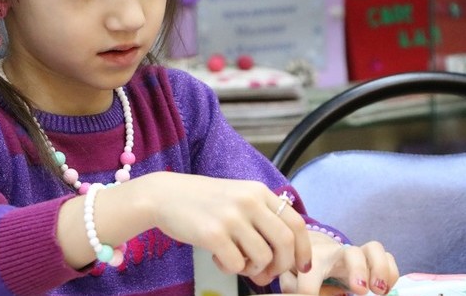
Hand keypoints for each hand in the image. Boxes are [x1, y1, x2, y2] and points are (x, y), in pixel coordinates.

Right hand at [144, 172, 311, 284]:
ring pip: (263, 257)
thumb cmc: (200, 200)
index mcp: (258, 191)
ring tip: (236, 262)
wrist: (162, 195)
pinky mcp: (213, 234)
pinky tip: (217, 258)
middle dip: (281, 266)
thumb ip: (260, 217)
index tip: (300, 267)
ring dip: (253, 269)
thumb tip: (282, 257)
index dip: (303, 250)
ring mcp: (231, 217)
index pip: (296, 223)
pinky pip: (237, 264)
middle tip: (267, 274)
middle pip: (285, 243)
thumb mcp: (236, 196)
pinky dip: (231, 269)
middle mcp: (248, 201)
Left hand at [278, 233, 398, 294]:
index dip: (309, 288)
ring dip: (380, 268)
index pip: (309, 273)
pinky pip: (388, 256)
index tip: (310, 295)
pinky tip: (385, 288)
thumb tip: (304, 294)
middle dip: (358, 270)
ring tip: (379, 290)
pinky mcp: (371, 258)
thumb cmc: (304, 268)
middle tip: (360, 290)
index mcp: (312, 257)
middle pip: (350, 252)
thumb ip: (293, 285)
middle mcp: (336, 253)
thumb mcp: (292, 276)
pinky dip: (391, 272)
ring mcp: (356, 254)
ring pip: (374, 248)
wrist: (318, 253)